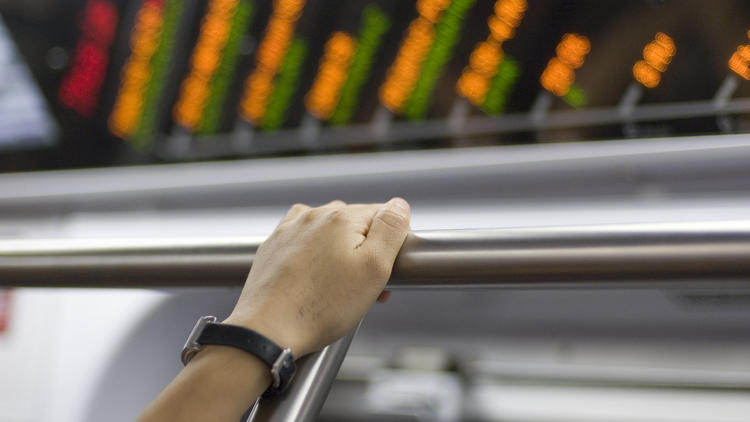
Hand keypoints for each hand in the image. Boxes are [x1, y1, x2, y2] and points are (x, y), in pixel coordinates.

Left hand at [224, 198, 410, 356]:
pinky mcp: (274, 247)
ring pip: (329, 234)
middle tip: (364, 289)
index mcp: (340, 217)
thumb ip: (391, 229)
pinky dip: (316, 259)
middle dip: (365, 252)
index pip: (383, 215)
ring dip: (340, 255)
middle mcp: (313, 216)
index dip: (390, 244)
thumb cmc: (321, 307)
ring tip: (339, 291)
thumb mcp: (374, 268)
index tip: (385, 272)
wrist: (267, 330)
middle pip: (355, 225)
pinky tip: (315, 283)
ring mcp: (290, 230)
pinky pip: (305, 245)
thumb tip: (399, 205)